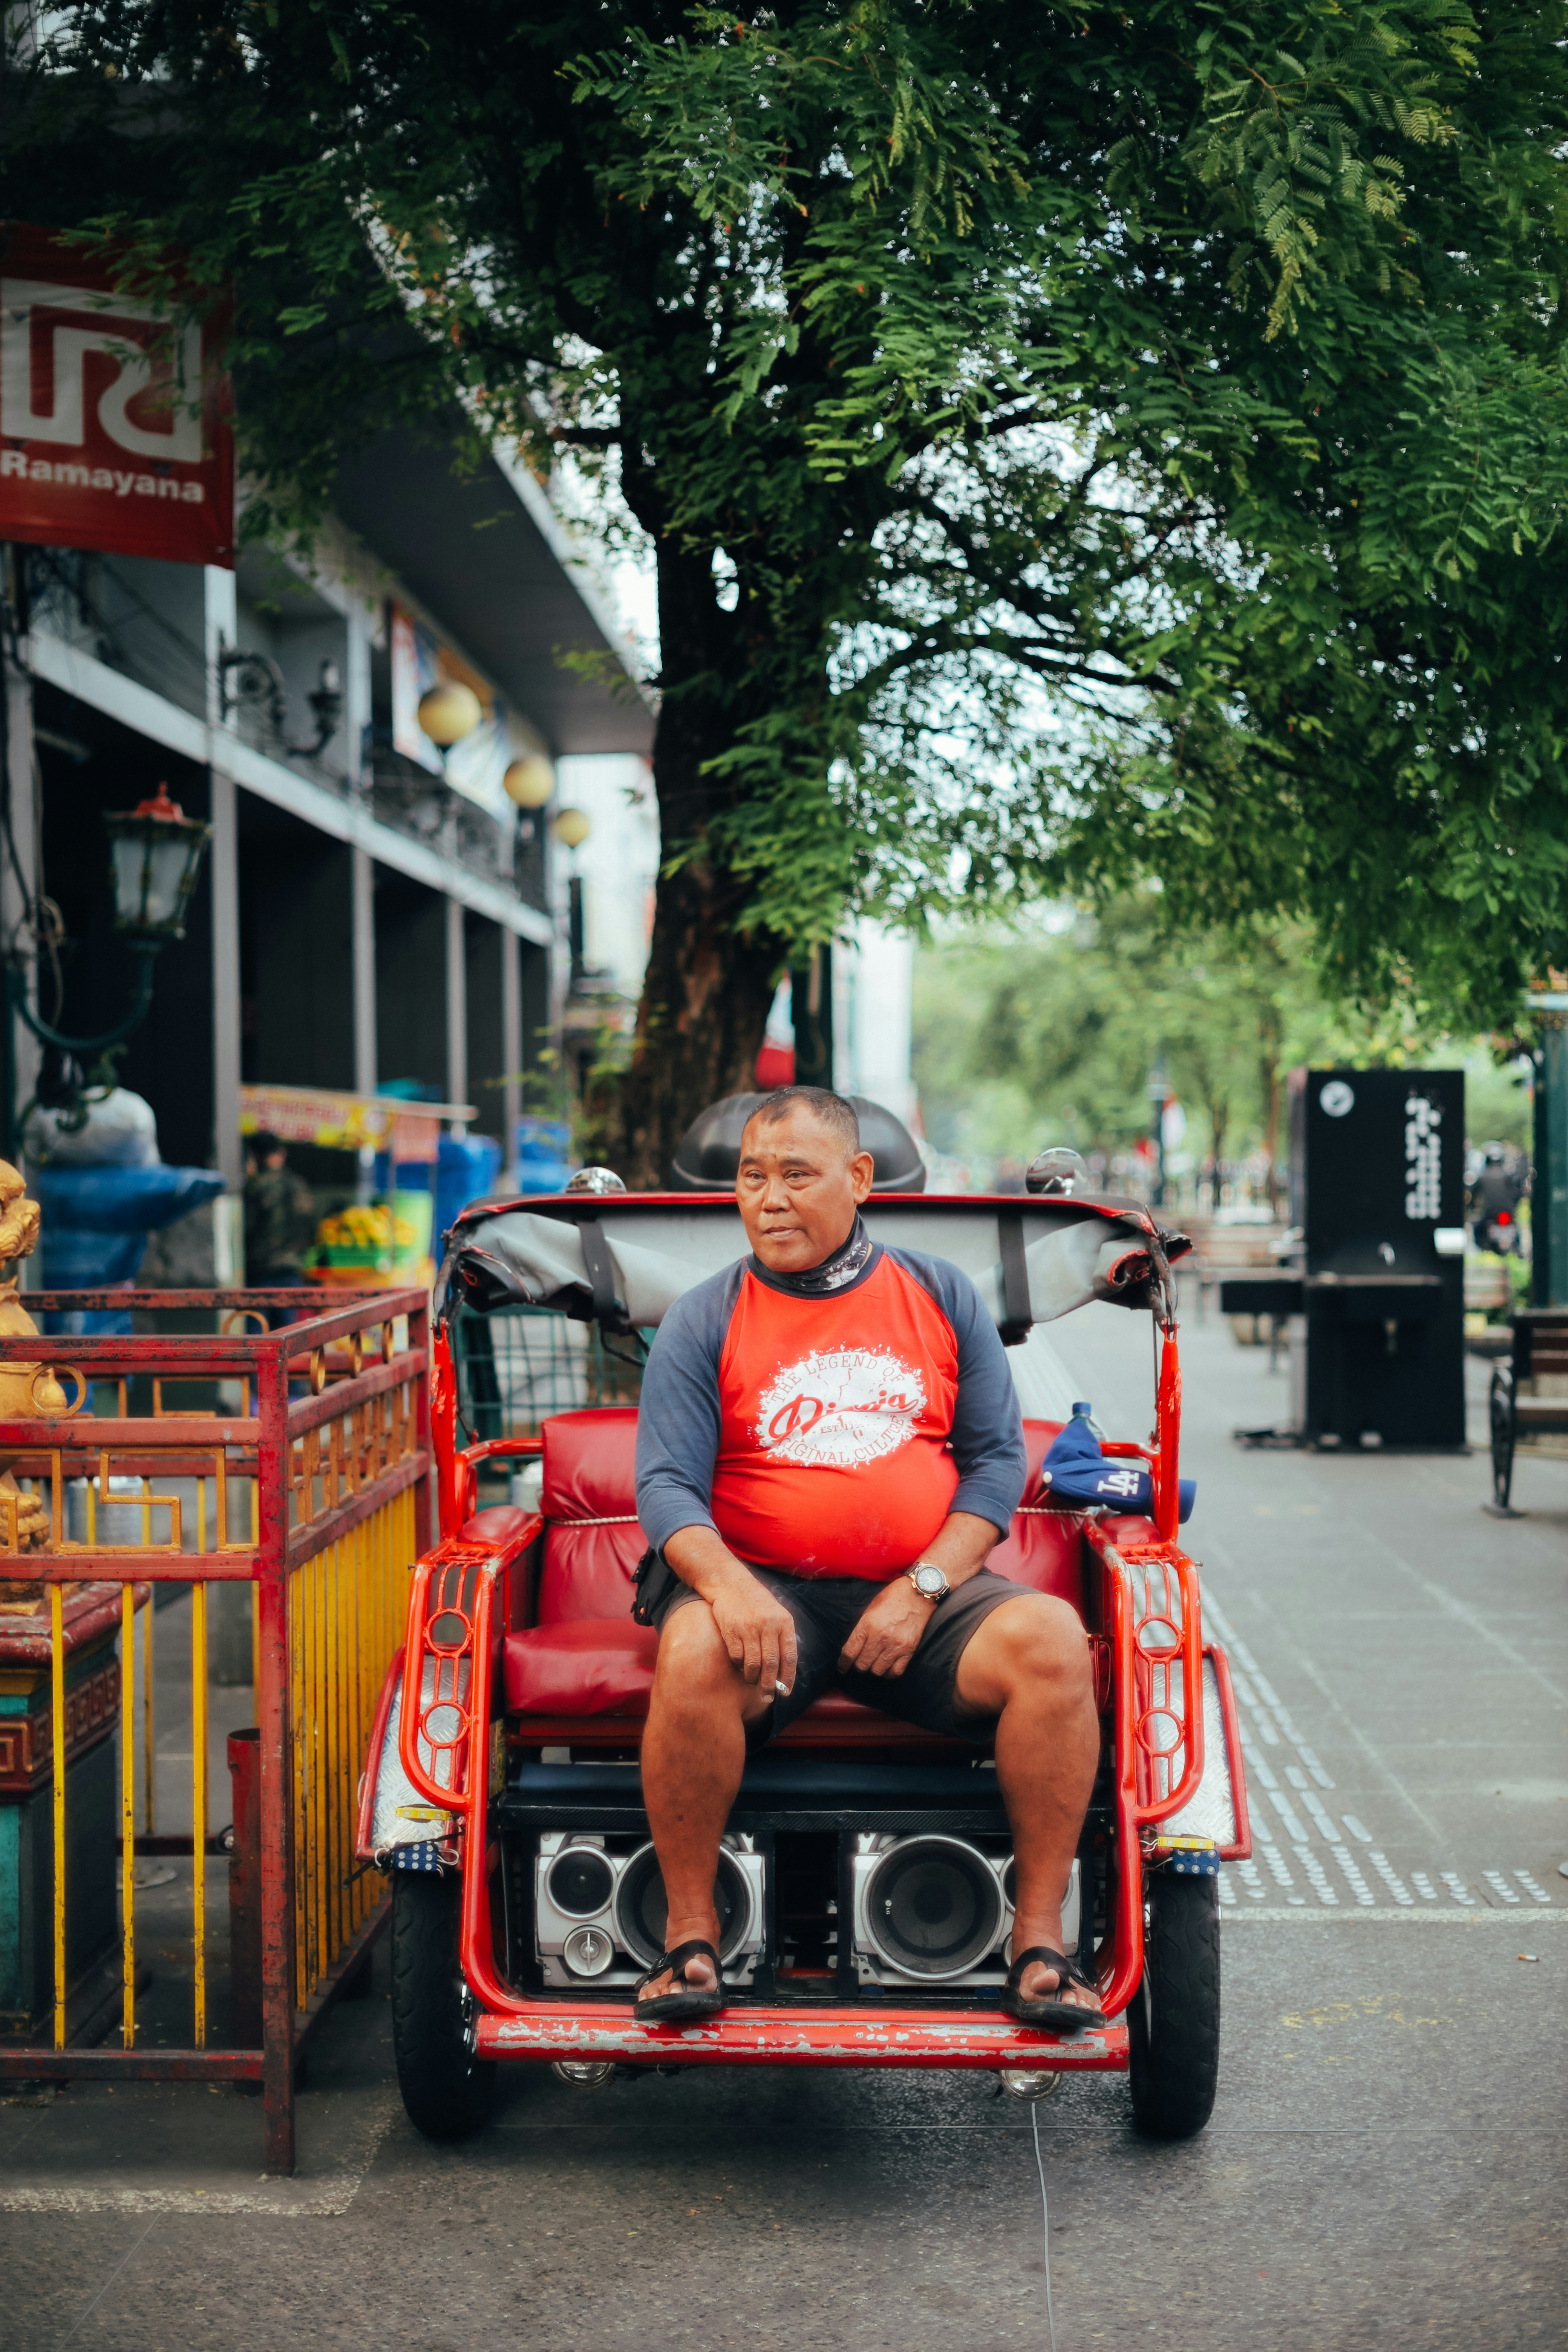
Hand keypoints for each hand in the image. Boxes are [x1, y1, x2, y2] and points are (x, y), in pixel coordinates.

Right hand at [707, 1570, 798, 1694]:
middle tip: (767, 1697)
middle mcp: (768, 1625)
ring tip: (752, 1682)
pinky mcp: (732, 1630)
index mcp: (784, 1622)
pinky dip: (738, 1666)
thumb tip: (783, 1671)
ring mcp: (749, 1628)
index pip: (790, 1656)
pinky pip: (737, 1657)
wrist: (731, 1584)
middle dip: (769, 1685)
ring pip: (753, 1663)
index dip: (788, 1677)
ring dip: (753, 1678)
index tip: (785, 1692)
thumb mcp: (776, 1614)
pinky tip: (740, 1666)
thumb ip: (781, 1638)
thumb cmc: (757, 1603)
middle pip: (771, 1664)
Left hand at [838, 1578, 933, 1678]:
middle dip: (858, 1666)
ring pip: (877, 1671)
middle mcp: (880, 1637)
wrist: (918, 1594)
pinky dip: (889, 1673)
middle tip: (860, 1663)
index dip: (843, 1663)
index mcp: (867, 1624)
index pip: (850, 1652)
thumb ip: (862, 1628)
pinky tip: (887, 1668)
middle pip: (862, 1664)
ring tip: (874, 1664)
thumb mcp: (871, 1608)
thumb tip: (854, 1646)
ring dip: (873, 1669)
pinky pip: (895, 1672)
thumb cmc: (893, 1598)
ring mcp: (895, 1645)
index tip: (842, 1667)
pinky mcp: (909, 1650)